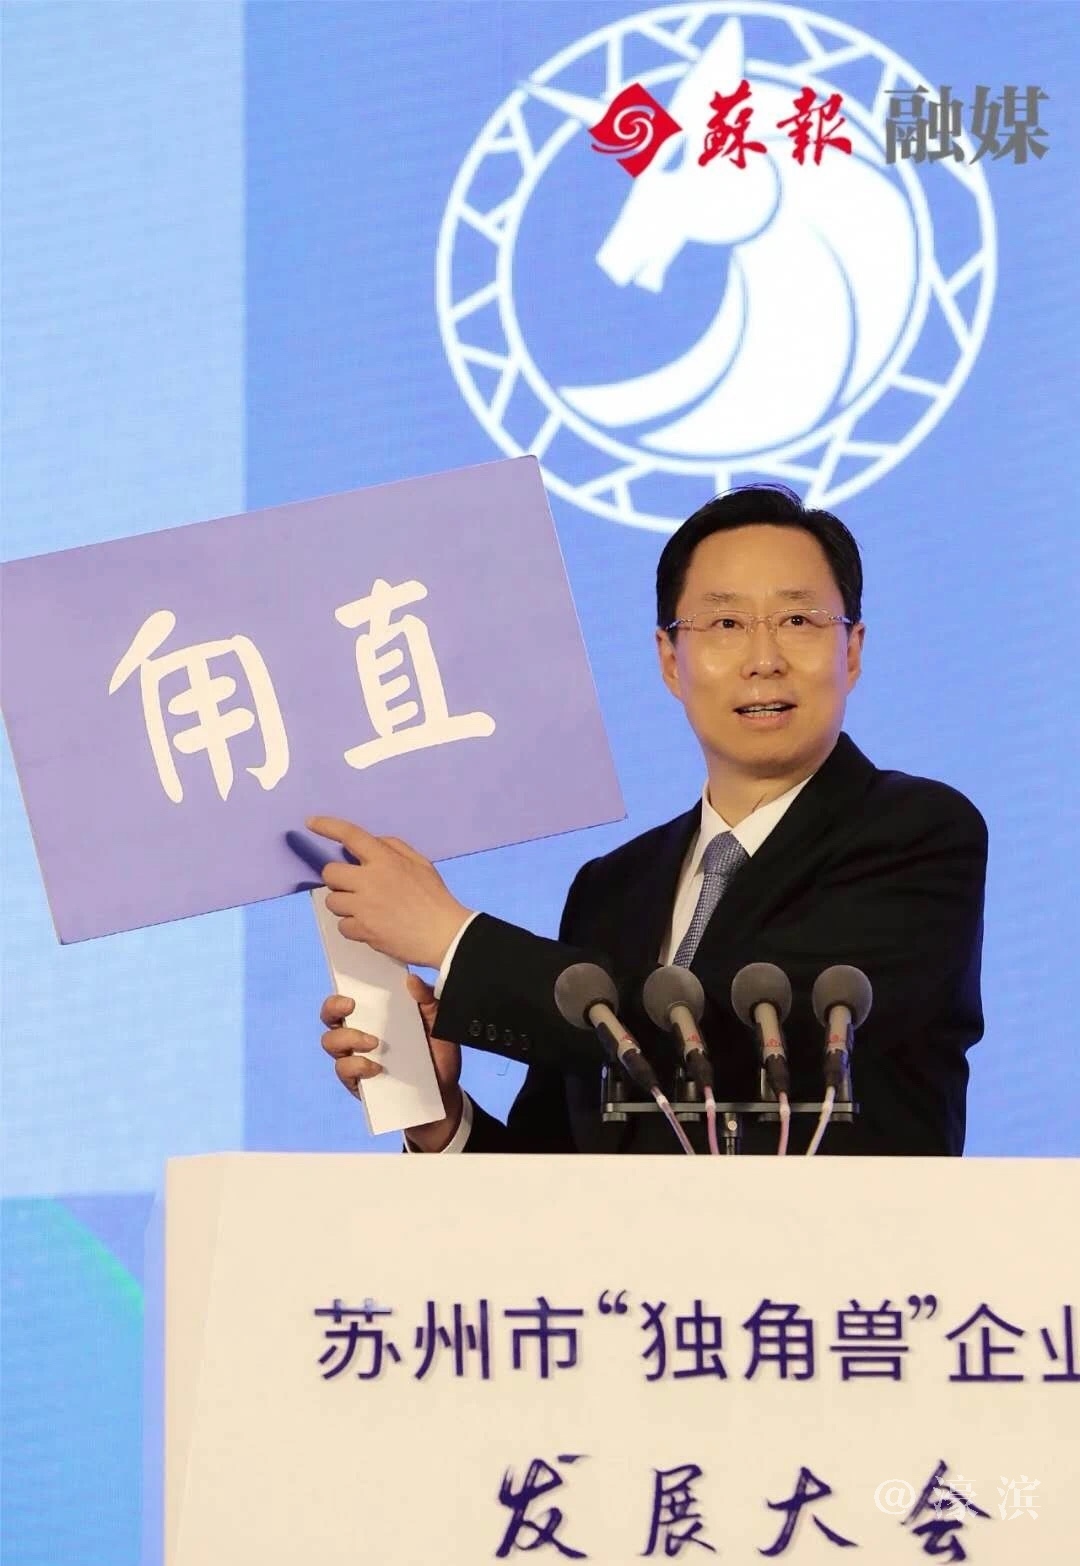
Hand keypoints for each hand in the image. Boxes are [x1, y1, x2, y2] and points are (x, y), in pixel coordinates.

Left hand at [307, 816, 472, 967]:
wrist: (444, 935)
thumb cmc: (434, 898)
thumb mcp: (420, 863)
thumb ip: (394, 847)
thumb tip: (372, 842)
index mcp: (385, 860)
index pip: (351, 835)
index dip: (328, 826)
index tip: (311, 822)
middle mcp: (370, 880)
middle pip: (330, 873)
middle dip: (338, 879)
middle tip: (355, 886)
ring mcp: (364, 907)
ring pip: (332, 901)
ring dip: (345, 904)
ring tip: (366, 909)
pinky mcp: (363, 930)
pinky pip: (342, 925)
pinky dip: (353, 926)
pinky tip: (370, 926)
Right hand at [319, 975, 464, 1150]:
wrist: (443, 1090)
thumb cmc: (436, 1052)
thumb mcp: (437, 1023)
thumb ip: (427, 1000)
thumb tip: (411, 979)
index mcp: (374, 1014)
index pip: (348, 997)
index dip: (341, 989)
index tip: (352, 990)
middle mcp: (358, 1033)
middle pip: (329, 1016)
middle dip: (333, 1007)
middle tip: (352, 1006)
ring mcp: (354, 1057)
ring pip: (331, 1041)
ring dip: (348, 1037)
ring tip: (374, 1042)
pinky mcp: (355, 1080)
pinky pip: (343, 1069)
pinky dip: (357, 1065)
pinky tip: (376, 1067)